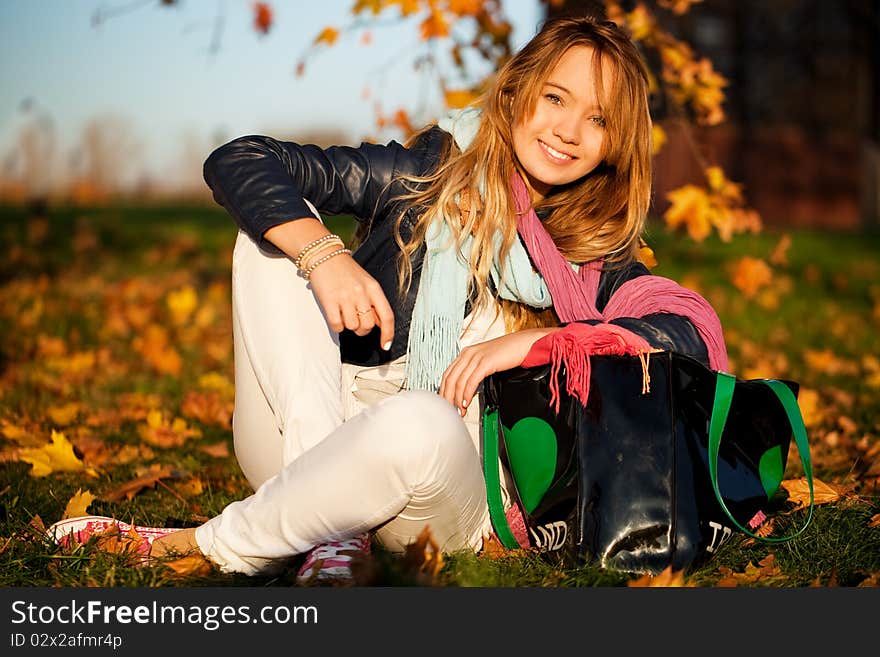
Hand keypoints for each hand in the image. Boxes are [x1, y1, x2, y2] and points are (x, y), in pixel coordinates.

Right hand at [307, 253, 394, 349]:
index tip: (385, 345)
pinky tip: (335, 315)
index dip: (388, 334)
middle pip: (368, 325)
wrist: (324, 256)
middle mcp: (361, 293)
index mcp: (374, 288)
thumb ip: (374, 302)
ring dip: (349, 326)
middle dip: (363, 329)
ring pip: (352, 326)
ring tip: (344, 313)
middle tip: (356, 321)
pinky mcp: (329, 301)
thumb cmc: (346, 271)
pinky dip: (337, 326)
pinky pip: (337, 325)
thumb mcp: (367, 282)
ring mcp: (345, 297)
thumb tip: (381, 324)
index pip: (387, 316)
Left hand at [439, 327, 558, 415]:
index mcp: (466, 353)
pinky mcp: (485, 362)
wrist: (523, 344)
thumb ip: (474, 371)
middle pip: (450, 379)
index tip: (446, 403)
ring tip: (460, 410)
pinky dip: (467, 394)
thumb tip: (466, 390)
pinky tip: (467, 402)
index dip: (444, 391)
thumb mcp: (486, 361)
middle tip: (450, 410)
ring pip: (459, 381)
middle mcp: (468, 354)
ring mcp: (476, 357)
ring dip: (457, 399)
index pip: (447, 374)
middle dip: (448, 397)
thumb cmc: (508, 353)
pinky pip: (471, 381)